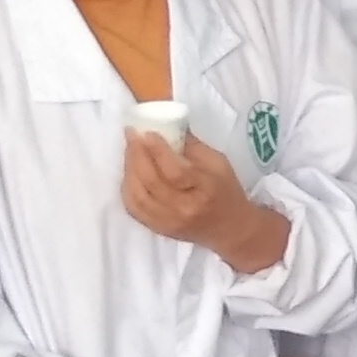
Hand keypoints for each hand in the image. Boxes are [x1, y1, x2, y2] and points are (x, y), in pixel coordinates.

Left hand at [123, 130, 289, 275]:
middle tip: (132, 134)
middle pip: (152, 183)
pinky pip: (133, 208)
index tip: (147, 132)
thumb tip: (167, 127)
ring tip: (130, 150)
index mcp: (205, 191)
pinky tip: (130, 172)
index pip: (176, 172)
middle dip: (137, 154)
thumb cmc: (226, 191)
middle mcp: (184, 209)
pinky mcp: (158, 229)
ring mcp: (168, 222)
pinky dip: (127, 188)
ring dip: (129, 169)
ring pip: (138, 196)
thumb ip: (192, 146)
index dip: (157, 151)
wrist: (229, 229)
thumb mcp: (219, 163)